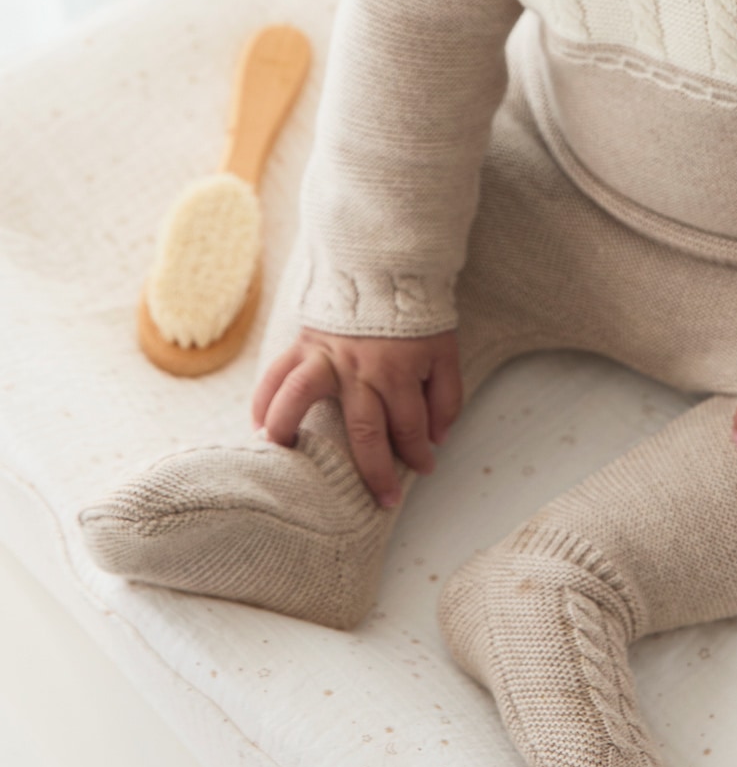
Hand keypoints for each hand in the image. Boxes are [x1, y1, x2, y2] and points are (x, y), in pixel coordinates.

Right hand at [250, 328, 462, 509]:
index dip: (419, 453)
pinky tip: (258, 426)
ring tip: (286, 462)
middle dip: (376, 472)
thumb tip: (437, 438)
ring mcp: (327, 355)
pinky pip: (276, 373)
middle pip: (364, 431)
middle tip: (384, 500)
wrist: (388, 266)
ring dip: (290, 431)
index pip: (410, 426)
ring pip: (301, 397)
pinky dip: (264, 400)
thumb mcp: (446, 352)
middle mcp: (360, 368)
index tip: (424, 469)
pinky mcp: (304, 343)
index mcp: (399, 370)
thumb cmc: (417, 316)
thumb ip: (447, 396)